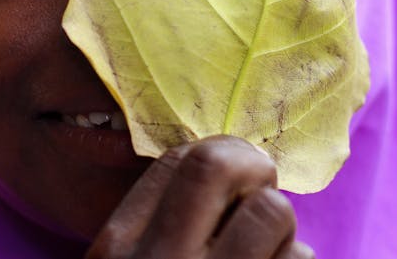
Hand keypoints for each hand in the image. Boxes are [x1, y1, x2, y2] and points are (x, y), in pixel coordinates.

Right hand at [86, 135, 313, 258]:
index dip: (216, 150)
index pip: (174, 161)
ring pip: (271, 210)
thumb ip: (157, 224)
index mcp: (118, 248)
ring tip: (268, 240)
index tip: (234, 164)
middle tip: (262, 180)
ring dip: (279, 219)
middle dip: (250, 162)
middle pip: (216, 165)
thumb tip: (220, 164)